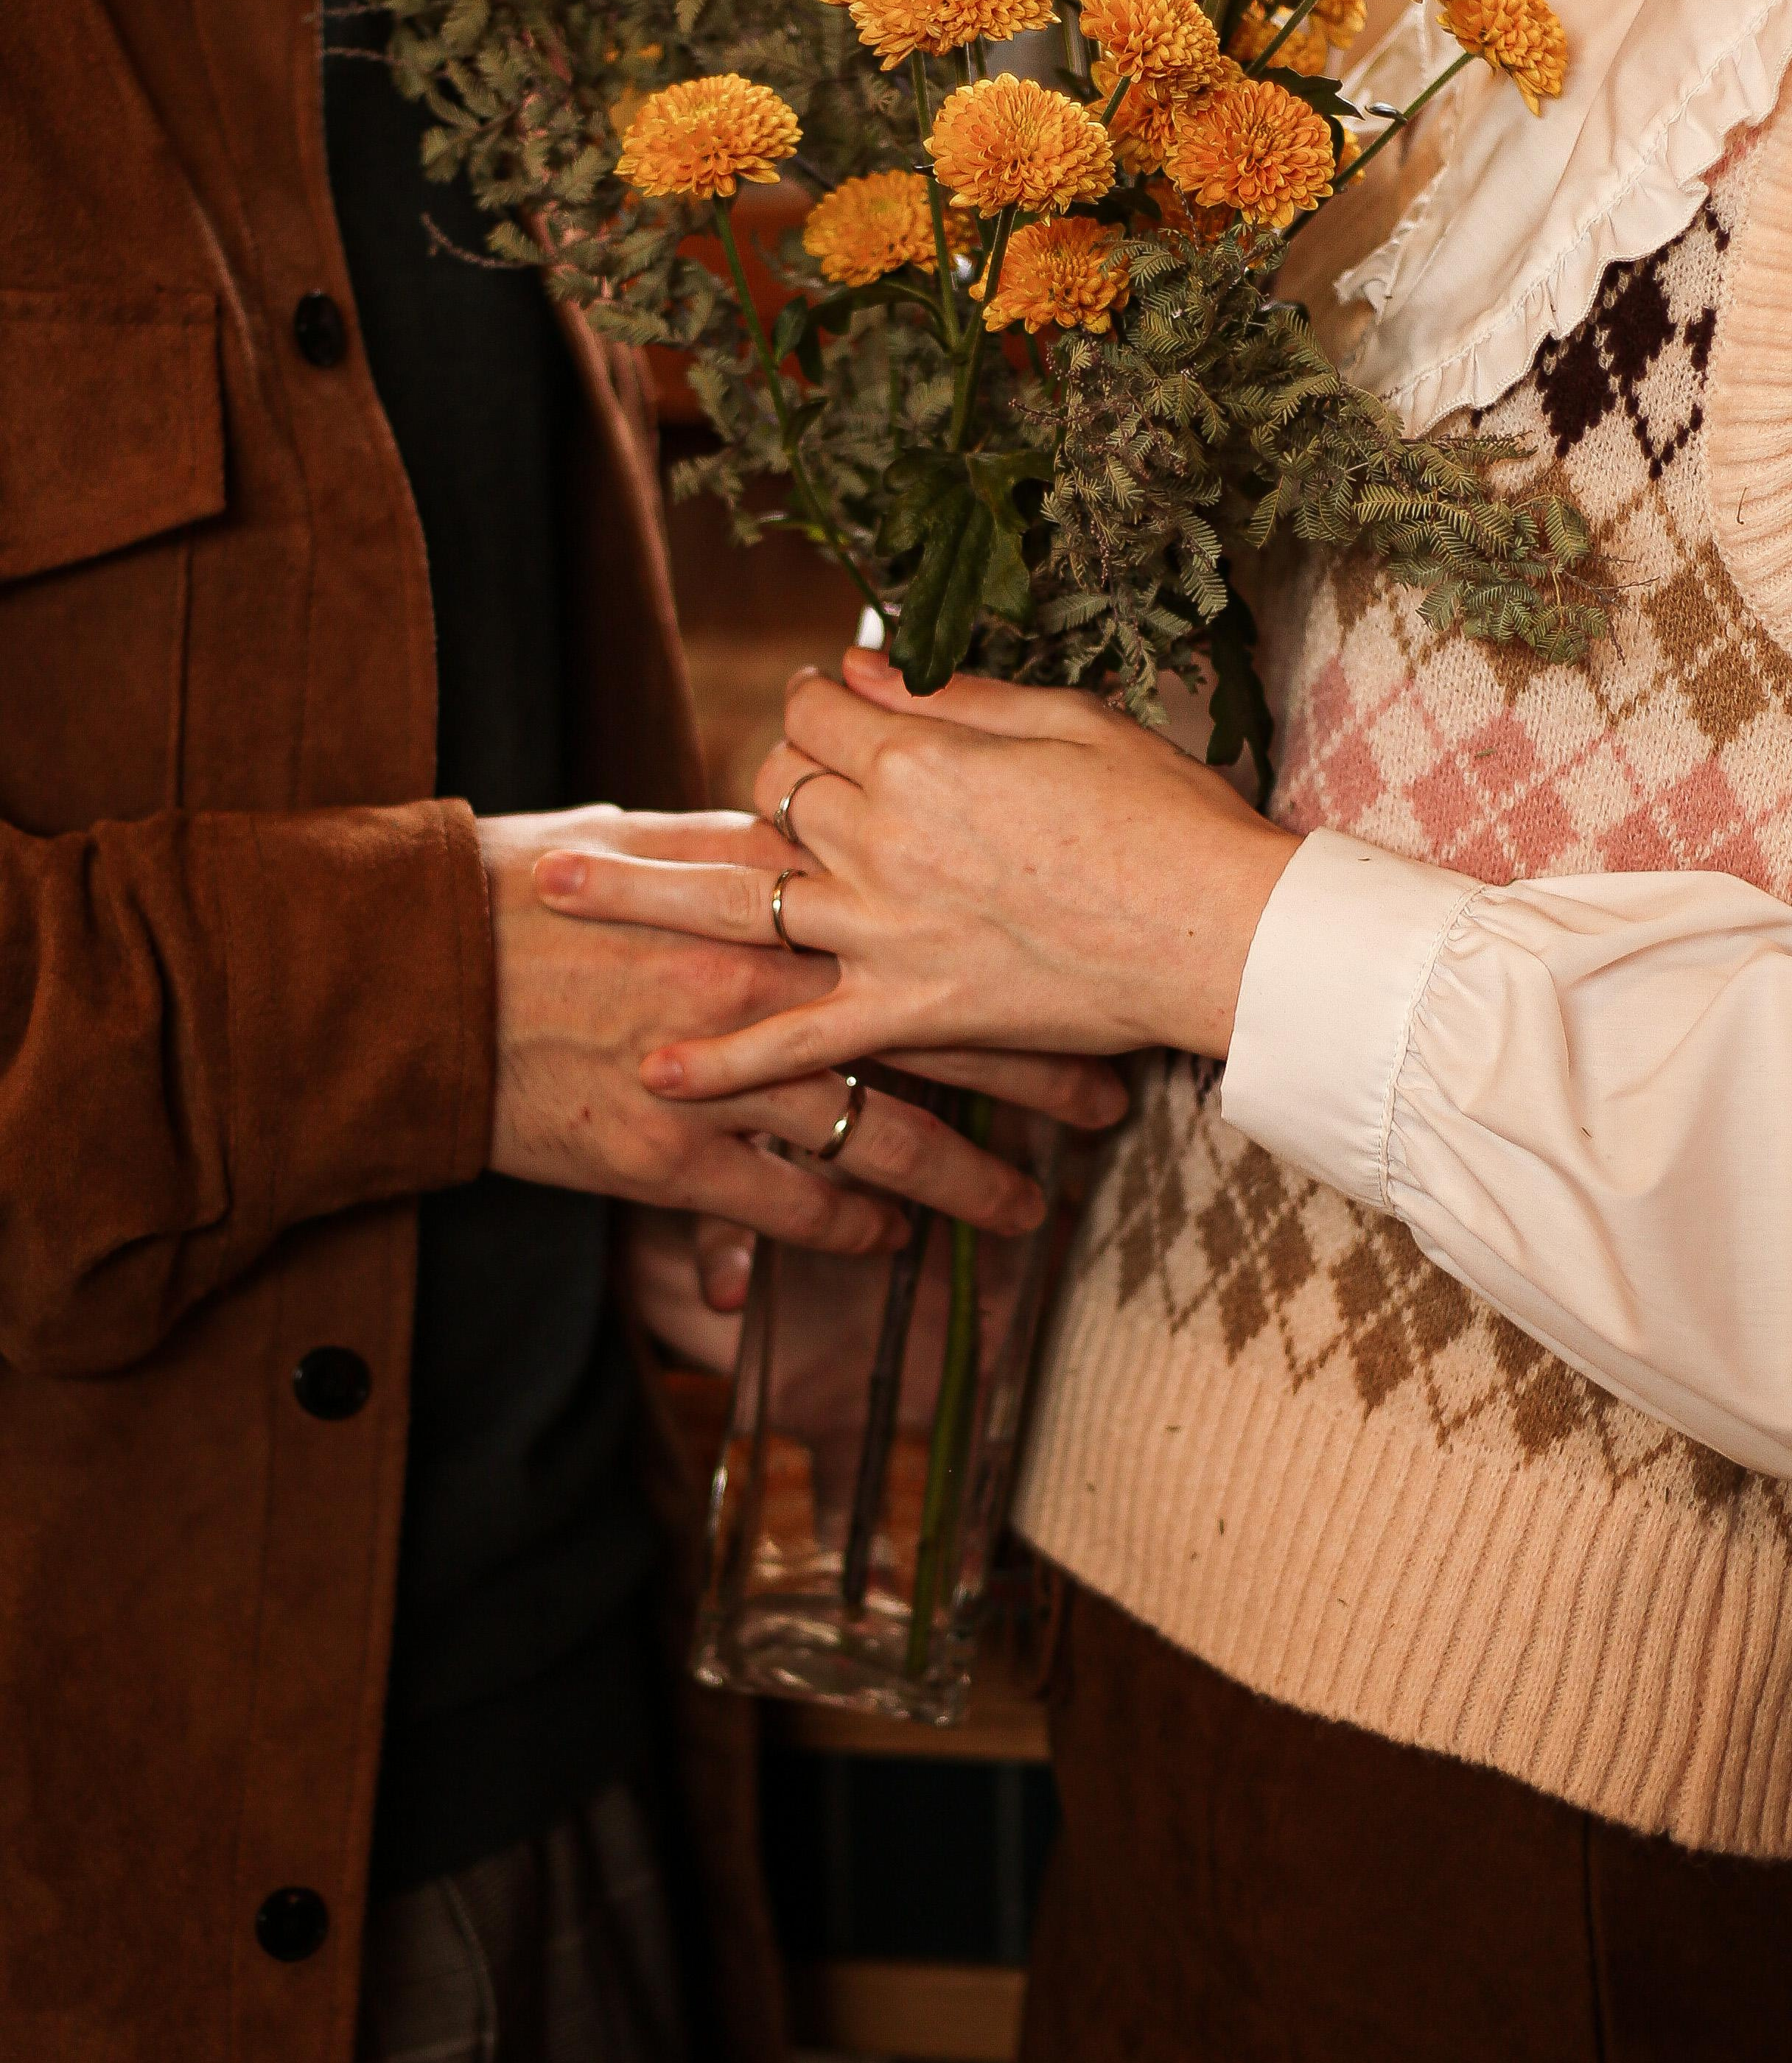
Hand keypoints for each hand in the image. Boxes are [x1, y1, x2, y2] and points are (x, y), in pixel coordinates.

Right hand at [480, 803, 1083, 1253]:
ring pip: (884, 1134)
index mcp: (763, 896)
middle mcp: (761, 983)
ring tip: (1029, 1206)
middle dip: (1031, 1072)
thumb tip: (805, 824)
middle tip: (1107, 1097)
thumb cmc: (518, 892)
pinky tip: (892, 1239)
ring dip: (966, 1177)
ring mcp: (720, 1075)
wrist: (412, 978)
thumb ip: (738, 845)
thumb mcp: (637, 839)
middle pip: (934, 1030)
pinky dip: (850, 1223)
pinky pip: (789, 1202)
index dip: (1010, 953)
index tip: (1076, 972)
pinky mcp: (670, 1157)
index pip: (921, 921)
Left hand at [531, 655, 1299, 1107]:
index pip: (816, 707)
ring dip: (637, 891)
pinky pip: (798, 1042)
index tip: (829, 709)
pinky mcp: (911, 1009)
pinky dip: (723, 1063)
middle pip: (774, 790)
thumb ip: (954, 696)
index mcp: (923, 752)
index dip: (815, 702)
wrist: (1223, 930)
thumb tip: (862, 666)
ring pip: (740, 896)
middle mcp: (883, 835)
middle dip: (767, 782)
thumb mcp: (1068, 720)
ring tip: (551, 889)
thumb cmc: (1164, 813)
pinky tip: (651, 1072)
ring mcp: (886, 929)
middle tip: (787, 794)